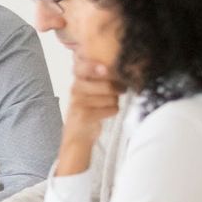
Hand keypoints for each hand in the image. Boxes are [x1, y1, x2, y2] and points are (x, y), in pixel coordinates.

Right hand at [57, 56, 123, 175]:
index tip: (104, 69)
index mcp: (78, 80)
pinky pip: (110, 109)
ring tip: (106, 105)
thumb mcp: (92, 90)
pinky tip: (104, 114)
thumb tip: (124, 68)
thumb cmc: (89, 109)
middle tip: (119, 91)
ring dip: (114, 102)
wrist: (78, 134)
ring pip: (111, 97)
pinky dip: (112, 111)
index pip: (82, 67)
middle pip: (106, 84)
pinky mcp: (83, 114)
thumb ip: (102, 78)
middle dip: (116, 89)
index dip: (93, 67)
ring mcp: (78, 102)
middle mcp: (76, 89)